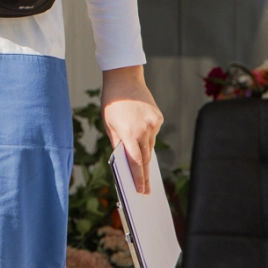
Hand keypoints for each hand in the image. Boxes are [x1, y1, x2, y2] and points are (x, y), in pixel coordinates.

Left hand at [101, 65, 162, 195]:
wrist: (124, 77)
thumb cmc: (112, 102)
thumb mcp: (109, 124)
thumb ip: (117, 143)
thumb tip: (124, 160)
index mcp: (129, 133)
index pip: (136, 162)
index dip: (139, 178)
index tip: (141, 190)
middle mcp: (144, 130)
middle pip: (146, 158)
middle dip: (145, 175)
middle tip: (146, 190)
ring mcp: (154, 123)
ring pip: (150, 145)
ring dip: (145, 153)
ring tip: (141, 162)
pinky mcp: (158, 118)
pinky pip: (153, 133)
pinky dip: (147, 136)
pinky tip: (140, 131)